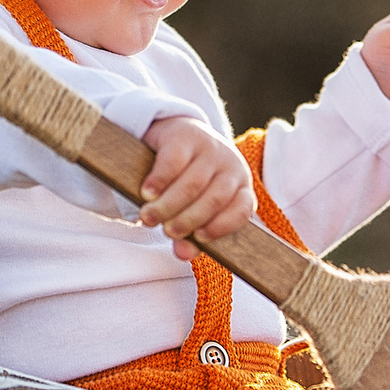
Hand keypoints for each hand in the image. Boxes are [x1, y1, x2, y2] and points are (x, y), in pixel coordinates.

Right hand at [140, 115, 255, 259]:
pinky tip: (147, 193)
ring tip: (149, 217)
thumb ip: (190, 234)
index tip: (199, 237)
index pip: (242, 209)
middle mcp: (231, 166)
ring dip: (170, 204)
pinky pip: (174, 161)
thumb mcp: (194, 206)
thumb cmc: (188, 180)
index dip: (222, 226)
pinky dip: (160, 180)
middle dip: (189, 219)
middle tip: (166, 231)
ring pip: (194, 182)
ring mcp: (210, 148)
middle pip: (214, 199)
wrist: (177, 134)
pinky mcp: (186, 135)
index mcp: (240, 187)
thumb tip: (182, 254)